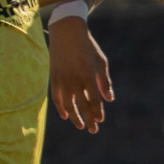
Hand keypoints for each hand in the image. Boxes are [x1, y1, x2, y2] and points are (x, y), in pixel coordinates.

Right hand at [50, 17, 112, 132]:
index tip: (100, 120)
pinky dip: (61, 108)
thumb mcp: (101, 62)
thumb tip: (109, 99)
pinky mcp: (54, 78)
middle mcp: (74, 79)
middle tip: (94, 130)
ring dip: (75, 117)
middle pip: (82, 106)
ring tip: (81, 126)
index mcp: (88, 75)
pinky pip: (57, 97)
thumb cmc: (88, 47)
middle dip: (89, 119)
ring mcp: (62, 79)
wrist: (67, 32)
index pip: (94, 100)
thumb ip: (104, 82)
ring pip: (68, 105)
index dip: (97, 111)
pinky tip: (66, 116)